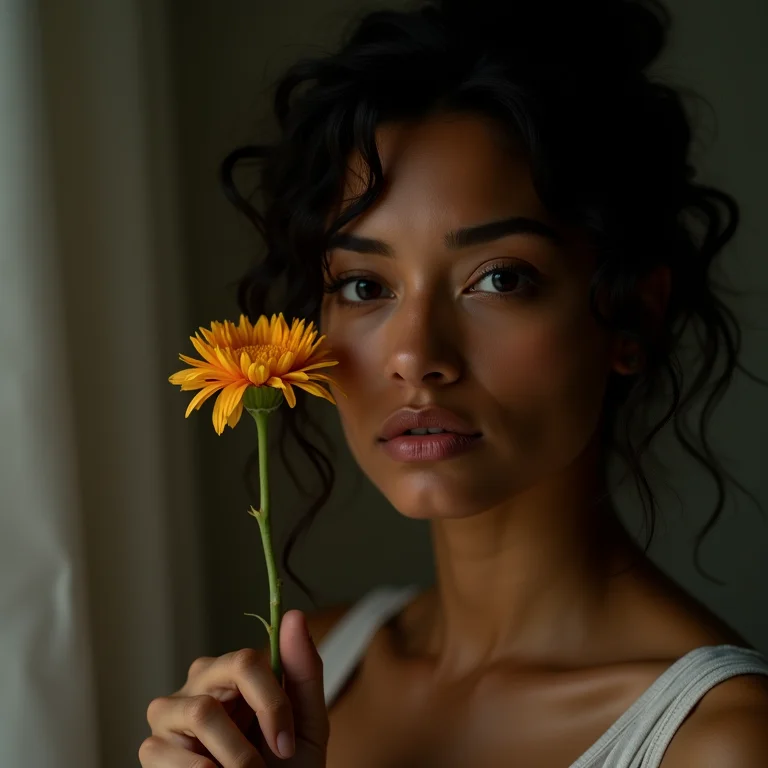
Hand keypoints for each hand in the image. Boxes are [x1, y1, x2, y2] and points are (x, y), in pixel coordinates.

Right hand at [139, 610, 328, 766]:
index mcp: (234, 671)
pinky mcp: (152, 749)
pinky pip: (164, 749)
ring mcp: (171, 714)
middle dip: (255, 721)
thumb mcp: (306, 723)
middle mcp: (199, 683)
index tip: (287, 745)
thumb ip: (304, 670)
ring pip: (201, 711)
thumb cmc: (285, 766)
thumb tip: (293, 615)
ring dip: (233, 756)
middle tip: (266, 764)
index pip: (247, 660)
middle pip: (223, 675)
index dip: (272, 702)